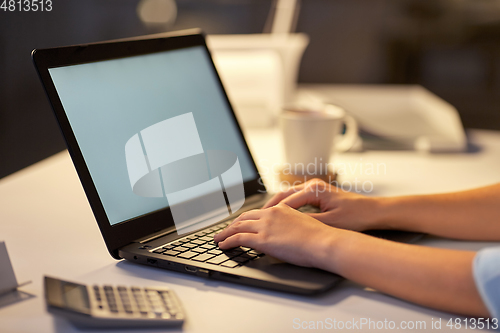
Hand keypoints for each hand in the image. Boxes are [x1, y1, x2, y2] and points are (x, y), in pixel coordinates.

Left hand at [214, 203, 338, 267]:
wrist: (324, 243)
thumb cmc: (320, 237)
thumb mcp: (303, 224)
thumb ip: (289, 224)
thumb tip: (283, 232)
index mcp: (281, 209)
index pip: (257, 212)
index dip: (245, 218)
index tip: (239, 222)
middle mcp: (271, 214)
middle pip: (244, 217)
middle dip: (232, 224)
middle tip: (224, 230)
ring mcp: (265, 226)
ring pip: (238, 227)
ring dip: (225, 233)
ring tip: (218, 238)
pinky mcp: (262, 240)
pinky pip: (238, 239)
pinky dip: (228, 241)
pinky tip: (223, 245)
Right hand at [263, 178, 381, 230]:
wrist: (373, 211)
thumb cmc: (356, 216)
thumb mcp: (330, 223)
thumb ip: (308, 224)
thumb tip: (289, 230)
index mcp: (314, 190)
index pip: (286, 202)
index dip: (272, 215)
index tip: (261, 224)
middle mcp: (312, 185)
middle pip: (283, 195)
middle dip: (269, 208)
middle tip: (255, 219)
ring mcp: (315, 187)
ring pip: (288, 196)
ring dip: (276, 206)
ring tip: (264, 218)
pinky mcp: (318, 193)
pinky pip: (296, 198)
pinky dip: (286, 206)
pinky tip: (280, 216)